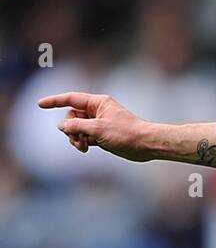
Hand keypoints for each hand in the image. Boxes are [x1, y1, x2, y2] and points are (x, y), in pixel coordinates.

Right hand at [36, 91, 152, 161]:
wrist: (145, 145)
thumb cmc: (125, 133)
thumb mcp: (97, 129)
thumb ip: (76, 126)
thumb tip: (61, 126)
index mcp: (97, 102)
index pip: (70, 98)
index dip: (54, 101)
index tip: (40, 104)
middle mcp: (97, 110)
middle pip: (72, 116)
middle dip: (70, 128)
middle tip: (78, 139)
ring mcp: (99, 123)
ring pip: (77, 128)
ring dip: (75, 137)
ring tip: (83, 146)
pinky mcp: (102, 135)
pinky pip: (84, 136)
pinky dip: (82, 142)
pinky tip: (86, 148)